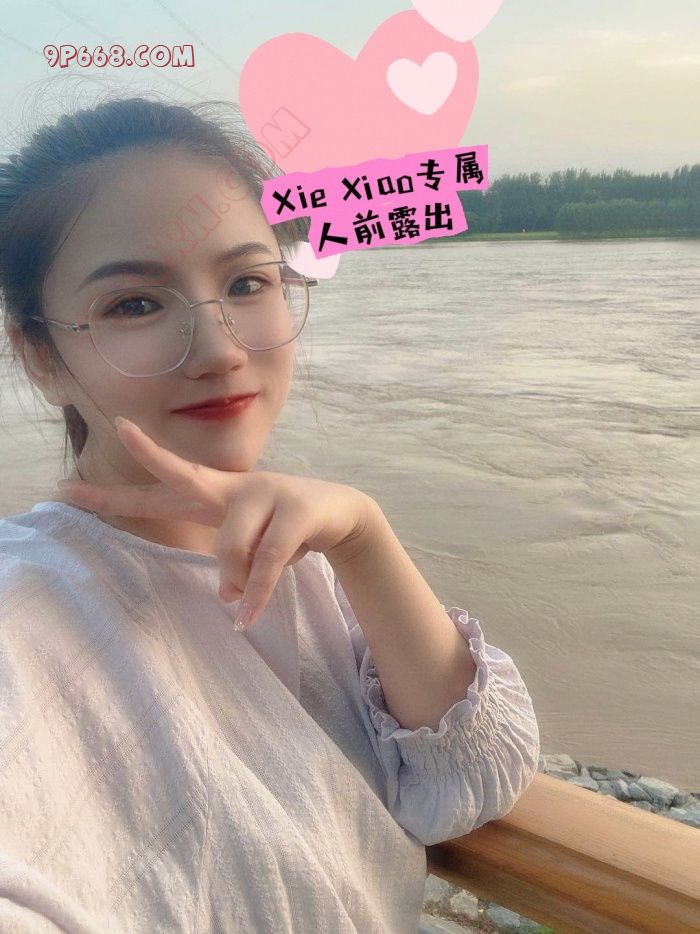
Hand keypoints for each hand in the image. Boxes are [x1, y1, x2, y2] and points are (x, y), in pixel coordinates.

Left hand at [52, 417, 375, 629]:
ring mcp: (266, 492)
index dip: (117, 493)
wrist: (343, 514)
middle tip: (122, 432)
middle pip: (185, 472)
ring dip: (236, 581)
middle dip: (151, 455)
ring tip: (240, 608)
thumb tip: (226, 594)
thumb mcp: (250, 546)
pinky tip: (245, 616)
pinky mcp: (295, 511)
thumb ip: (230, 565)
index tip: (70, 483)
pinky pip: (267, 560)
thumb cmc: (285, 530)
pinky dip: (256, 593)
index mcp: (216, 494)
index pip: (161, 490)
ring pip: (231, 544)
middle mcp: (234, 486)